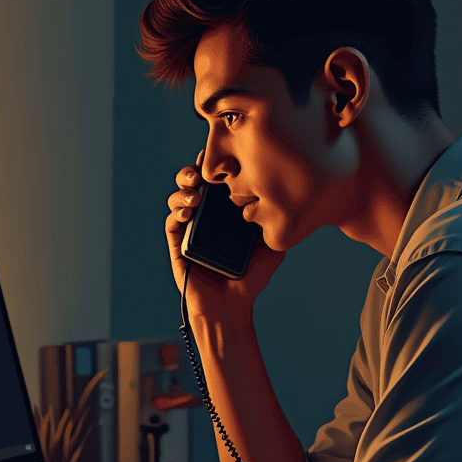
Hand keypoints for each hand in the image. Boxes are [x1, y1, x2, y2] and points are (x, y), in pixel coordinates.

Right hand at [165, 149, 285, 321]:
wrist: (232, 308)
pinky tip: (188, 210)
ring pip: (178, 198)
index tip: (224, 154)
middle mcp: (206, 218)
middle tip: (202, 170)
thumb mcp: (271, 249)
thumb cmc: (250, 280)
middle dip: (194, 171)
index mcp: (225, 214)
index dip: (217, 166)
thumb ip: (277, 227)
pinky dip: (177, 212)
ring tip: (196, 193)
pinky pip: (171, 223)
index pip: (217, 183)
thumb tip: (291, 204)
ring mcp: (190, 230)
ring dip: (183, 189)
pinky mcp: (177, 245)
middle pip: (193, 184)